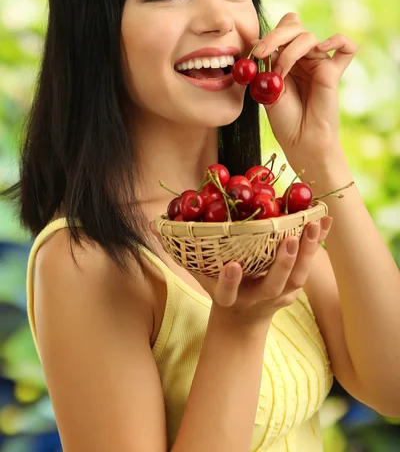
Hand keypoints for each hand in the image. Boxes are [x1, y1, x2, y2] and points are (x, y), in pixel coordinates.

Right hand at [151, 216, 332, 329]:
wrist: (243, 320)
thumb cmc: (217, 287)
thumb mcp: (197, 274)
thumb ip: (178, 250)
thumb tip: (153, 224)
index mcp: (231, 299)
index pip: (228, 294)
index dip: (230, 282)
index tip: (233, 266)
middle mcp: (258, 300)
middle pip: (274, 285)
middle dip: (282, 263)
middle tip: (289, 238)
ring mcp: (281, 296)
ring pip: (298, 276)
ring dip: (307, 250)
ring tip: (313, 223)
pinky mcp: (296, 286)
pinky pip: (309, 265)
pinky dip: (318, 243)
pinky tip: (325, 219)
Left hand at [251, 13, 357, 167]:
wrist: (300, 140)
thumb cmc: (283, 119)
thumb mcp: (266, 88)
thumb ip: (264, 65)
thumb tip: (254, 40)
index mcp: (285, 57)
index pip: (281, 29)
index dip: (268, 35)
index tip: (255, 52)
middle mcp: (303, 57)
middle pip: (294, 27)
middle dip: (275, 37)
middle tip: (261, 53)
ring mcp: (319, 63)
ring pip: (308, 37)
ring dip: (289, 52)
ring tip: (280, 74)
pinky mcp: (333, 72)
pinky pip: (347, 48)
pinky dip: (337, 40)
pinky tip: (322, 49)